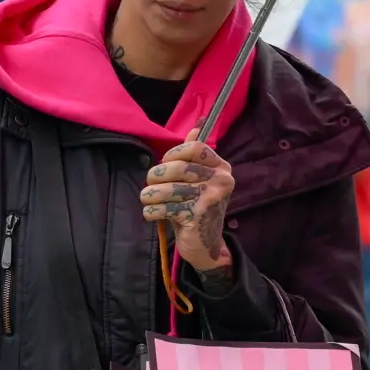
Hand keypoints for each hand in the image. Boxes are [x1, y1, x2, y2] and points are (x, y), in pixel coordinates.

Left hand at [141, 128, 235, 273]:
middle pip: (178, 167)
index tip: (163, 164)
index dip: (172, 154)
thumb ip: (194, 155)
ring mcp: (211, 199)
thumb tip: (199, 125)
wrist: (204, 244)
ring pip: (168, 189)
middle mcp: (221, 181)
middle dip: (156, 176)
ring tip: (147, 199)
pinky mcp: (198, 216)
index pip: (194, 147)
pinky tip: (152, 214)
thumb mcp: (196, 179)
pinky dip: (152, 211)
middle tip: (150, 185)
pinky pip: (165, 208)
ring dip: (150, 195)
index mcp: (220, 167)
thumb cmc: (194, 207)